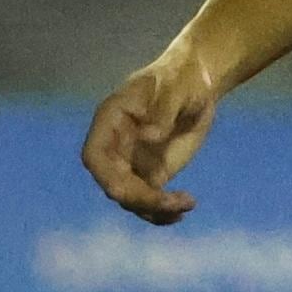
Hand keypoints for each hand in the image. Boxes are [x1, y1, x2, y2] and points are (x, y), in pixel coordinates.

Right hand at [83, 44, 229, 222]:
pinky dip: (162, 212)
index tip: (126, 189)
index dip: (104, 175)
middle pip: (113, 183)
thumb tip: (148, 136)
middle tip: (170, 202)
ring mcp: (132, 163)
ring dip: (154, 209)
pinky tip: (182, 211)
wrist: (197, 86)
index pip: (94, 155)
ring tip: (185, 204)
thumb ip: (162, 110)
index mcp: (111, 120)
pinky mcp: (151, 174)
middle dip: (138, 199)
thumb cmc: (182, 79)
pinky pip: (149, 201)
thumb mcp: (176, 88)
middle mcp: (116, 146)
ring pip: (131, 198)